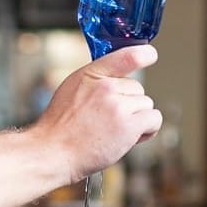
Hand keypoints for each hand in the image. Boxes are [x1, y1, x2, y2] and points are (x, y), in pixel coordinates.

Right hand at [34, 45, 162, 181]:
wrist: (53, 152)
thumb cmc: (60, 128)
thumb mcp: (71, 91)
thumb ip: (95, 82)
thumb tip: (119, 81)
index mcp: (90, 74)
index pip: (127, 56)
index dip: (144, 54)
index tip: (150, 55)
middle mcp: (105, 87)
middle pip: (137, 88)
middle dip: (129, 104)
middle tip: (109, 120)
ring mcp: (118, 106)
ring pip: (146, 104)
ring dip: (137, 119)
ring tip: (115, 131)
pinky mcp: (128, 125)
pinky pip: (154, 119)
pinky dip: (147, 130)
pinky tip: (130, 137)